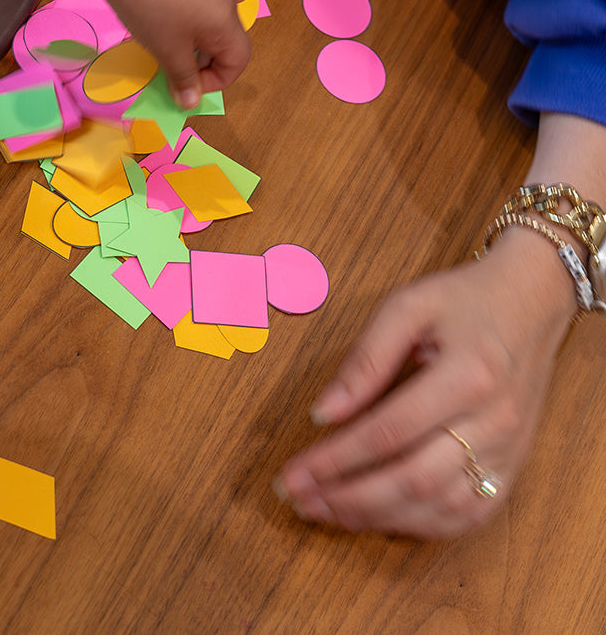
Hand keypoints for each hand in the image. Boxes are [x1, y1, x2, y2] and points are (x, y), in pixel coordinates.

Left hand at [0, 0, 251, 108]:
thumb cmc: (151, 11)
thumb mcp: (167, 50)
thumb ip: (183, 78)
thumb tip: (191, 102)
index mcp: (227, 23)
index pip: (238, 61)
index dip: (217, 81)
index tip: (187, 87)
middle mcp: (227, 0)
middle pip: (230, 41)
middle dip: (208, 63)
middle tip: (178, 72)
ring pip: (218, 20)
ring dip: (203, 41)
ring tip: (176, 47)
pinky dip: (206, 12)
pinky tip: (203, 11)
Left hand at [275, 228, 576, 537]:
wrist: (531, 301)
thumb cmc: (463, 300)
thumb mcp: (408, 306)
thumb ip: (365, 358)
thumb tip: (323, 412)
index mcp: (468, 374)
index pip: (389, 432)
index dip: (336, 458)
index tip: (294, 471)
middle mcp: (495, 420)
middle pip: (415, 479)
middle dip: (349, 497)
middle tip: (300, 499)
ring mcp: (510, 449)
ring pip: (442, 507)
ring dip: (379, 518)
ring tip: (327, 511)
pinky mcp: (515, 464)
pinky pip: (471, 513)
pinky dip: (423, 526)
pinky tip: (380, 518)